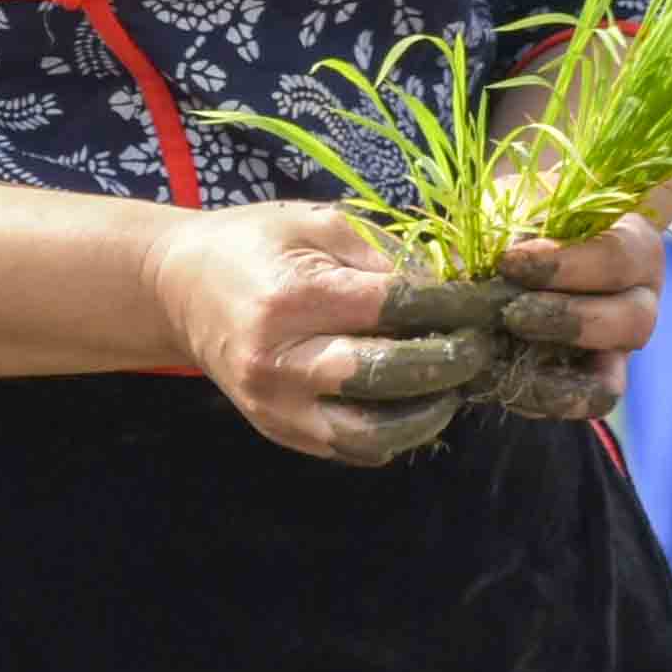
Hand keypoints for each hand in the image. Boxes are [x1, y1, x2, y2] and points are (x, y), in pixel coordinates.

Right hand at [152, 203, 495, 469]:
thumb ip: (384, 253)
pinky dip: (395, 432)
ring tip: (454, 384)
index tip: (493, 303)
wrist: (178, 289)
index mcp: (290, 299)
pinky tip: (416, 403)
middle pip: (387, 376)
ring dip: (429, 413)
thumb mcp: (316, 222)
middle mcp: (279, 361)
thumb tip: (454, 286)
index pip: (394, 308)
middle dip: (451, 362)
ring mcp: (276, 406)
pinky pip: (351, 448)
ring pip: (373, 433)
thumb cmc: (253, 244)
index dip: (456, 307)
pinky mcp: (278, 431)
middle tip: (481, 346)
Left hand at [464, 210, 664, 426]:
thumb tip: (490, 259)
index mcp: (635, 245)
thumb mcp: (518, 201)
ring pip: (612, 380)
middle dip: (568, 319)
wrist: (510, 248)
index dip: (567, 264)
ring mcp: (618, 350)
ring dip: (556, 371)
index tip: (510, 261)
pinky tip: (499, 376)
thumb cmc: (523, 216)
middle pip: (632, 321)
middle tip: (512, 313)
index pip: (620, 257)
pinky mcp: (588, 384)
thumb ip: (512, 221)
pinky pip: (579, 406)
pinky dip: (541, 397)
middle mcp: (639, 301)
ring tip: (504, 352)